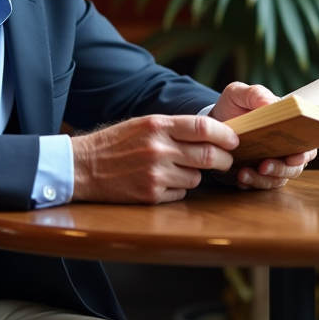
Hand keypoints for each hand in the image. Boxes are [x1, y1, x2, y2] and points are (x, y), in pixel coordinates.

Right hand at [71, 115, 237, 203]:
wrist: (83, 166)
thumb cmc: (115, 143)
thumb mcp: (143, 124)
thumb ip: (174, 127)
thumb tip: (210, 132)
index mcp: (157, 125)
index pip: (203, 127)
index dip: (225, 135)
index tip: (235, 140)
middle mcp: (158, 149)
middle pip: (209, 156)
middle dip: (224, 160)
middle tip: (226, 160)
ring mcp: (155, 174)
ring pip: (196, 178)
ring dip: (195, 175)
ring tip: (177, 170)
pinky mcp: (151, 195)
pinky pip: (180, 194)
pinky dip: (177, 190)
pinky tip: (160, 182)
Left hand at [210, 81, 317, 190]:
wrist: (213, 122)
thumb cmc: (232, 106)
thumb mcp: (239, 93)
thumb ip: (256, 94)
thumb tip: (273, 103)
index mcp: (288, 129)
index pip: (307, 146)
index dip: (304, 154)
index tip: (294, 157)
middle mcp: (284, 150)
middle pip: (294, 168)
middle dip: (280, 169)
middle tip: (263, 166)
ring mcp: (270, 164)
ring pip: (276, 180)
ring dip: (262, 179)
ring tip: (243, 173)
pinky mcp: (255, 175)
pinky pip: (258, 185)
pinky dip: (250, 184)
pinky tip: (238, 178)